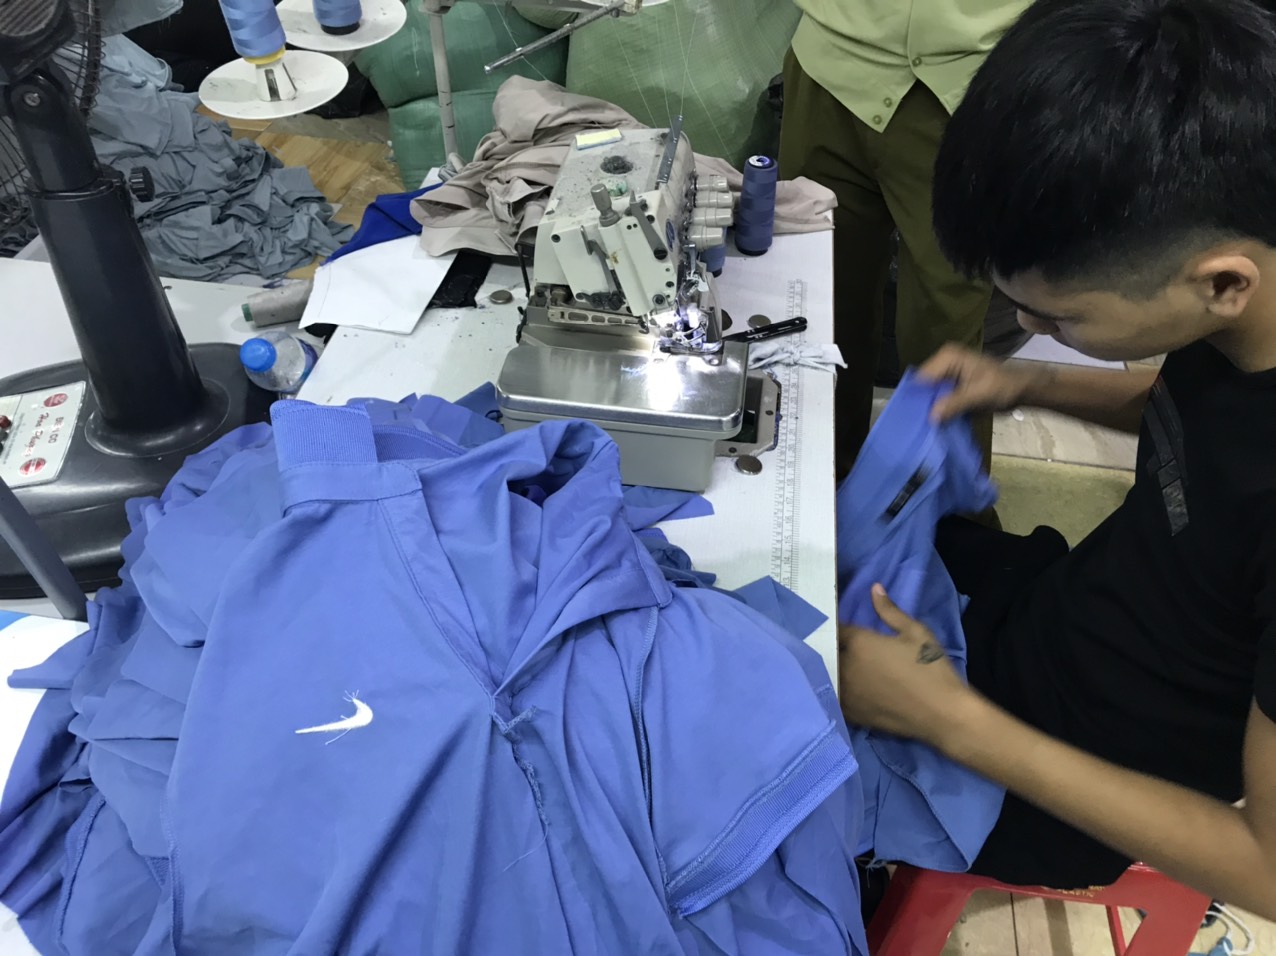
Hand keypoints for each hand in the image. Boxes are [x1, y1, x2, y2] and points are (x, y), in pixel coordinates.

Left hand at [838, 585, 976, 746]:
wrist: (942, 715)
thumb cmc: (931, 670)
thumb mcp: (915, 632)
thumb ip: (890, 611)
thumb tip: (874, 588)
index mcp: (859, 643)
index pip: (835, 628)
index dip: (834, 624)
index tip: (830, 621)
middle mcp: (845, 667)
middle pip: (824, 652)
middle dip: (825, 645)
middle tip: (826, 641)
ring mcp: (845, 692)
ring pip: (824, 674)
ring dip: (824, 666)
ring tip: (826, 662)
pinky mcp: (850, 713)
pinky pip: (830, 696)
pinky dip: (829, 689)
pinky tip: (835, 686)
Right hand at [917, 344, 1037, 421]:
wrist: (1021, 389)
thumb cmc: (1004, 386)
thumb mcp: (980, 394)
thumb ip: (956, 403)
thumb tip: (931, 416)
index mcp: (948, 357)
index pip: (922, 378)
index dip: (918, 397)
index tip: (915, 417)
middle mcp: (942, 363)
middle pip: (922, 387)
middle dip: (922, 405)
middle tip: (920, 425)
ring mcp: (945, 375)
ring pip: (928, 395)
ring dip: (929, 410)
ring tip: (926, 426)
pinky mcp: (949, 386)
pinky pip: (937, 399)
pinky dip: (937, 411)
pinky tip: (936, 424)